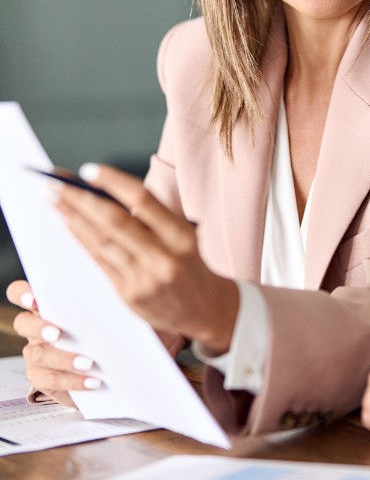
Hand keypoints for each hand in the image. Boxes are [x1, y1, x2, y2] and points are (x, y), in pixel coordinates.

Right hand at [6, 281, 99, 406]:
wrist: (105, 365)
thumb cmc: (103, 329)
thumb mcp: (100, 313)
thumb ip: (96, 302)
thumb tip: (120, 293)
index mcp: (46, 305)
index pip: (20, 293)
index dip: (22, 294)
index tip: (35, 299)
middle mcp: (35, 328)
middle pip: (23, 323)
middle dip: (39, 327)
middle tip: (57, 334)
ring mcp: (35, 353)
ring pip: (37, 354)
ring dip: (63, 358)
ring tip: (88, 363)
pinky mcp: (40, 377)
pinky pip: (49, 380)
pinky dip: (72, 380)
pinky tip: (92, 381)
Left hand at [53, 165, 238, 354]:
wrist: (206, 310)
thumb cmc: (189, 264)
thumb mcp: (183, 236)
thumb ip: (151, 217)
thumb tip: (104, 191)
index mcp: (181, 234)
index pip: (143, 200)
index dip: (114, 182)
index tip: (88, 169)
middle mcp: (164, 256)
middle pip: (115, 221)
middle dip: (80, 199)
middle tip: (54, 182)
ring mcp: (145, 278)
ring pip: (101, 241)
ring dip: (72, 217)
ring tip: (52, 199)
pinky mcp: (129, 295)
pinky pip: (99, 261)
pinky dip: (81, 240)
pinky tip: (67, 225)